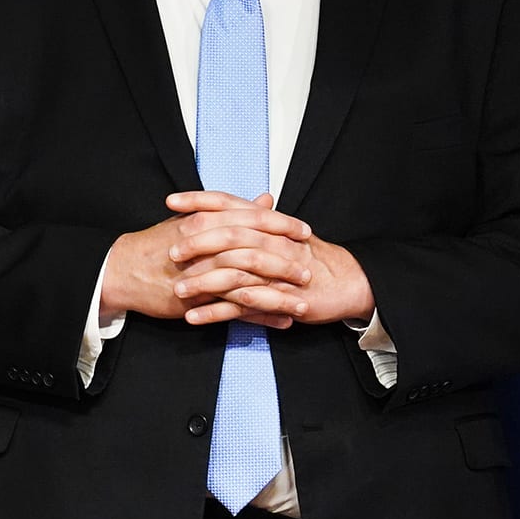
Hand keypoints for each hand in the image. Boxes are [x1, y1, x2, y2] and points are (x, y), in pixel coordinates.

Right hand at [102, 192, 312, 330]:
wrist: (123, 269)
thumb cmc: (158, 245)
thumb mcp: (195, 220)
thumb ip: (234, 210)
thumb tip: (265, 199)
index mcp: (208, 219)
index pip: (253, 218)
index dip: (282, 225)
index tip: (305, 232)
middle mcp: (207, 242)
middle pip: (256, 250)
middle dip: (286, 261)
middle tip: (309, 269)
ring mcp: (203, 271)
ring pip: (250, 281)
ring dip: (279, 293)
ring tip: (303, 301)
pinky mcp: (198, 298)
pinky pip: (235, 308)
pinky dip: (261, 315)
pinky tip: (281, 320)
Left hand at [161, 191, 376, 327]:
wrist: (349, 282)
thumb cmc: (311, 257)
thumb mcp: (283, 233)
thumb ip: (258, 218)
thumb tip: (236, 201)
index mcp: (269, 224)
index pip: (230, 204)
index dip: (199, 201)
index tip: (170, 201)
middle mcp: (272, 243)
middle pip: (230, 237)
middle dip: (197, 243)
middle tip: (169, 251)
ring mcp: (276, 272)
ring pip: (234, 273)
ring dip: (202, 282)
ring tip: (176, 289)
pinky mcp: (278, 300)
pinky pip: (242, 307)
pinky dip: (215, 313)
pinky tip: (192, 317)